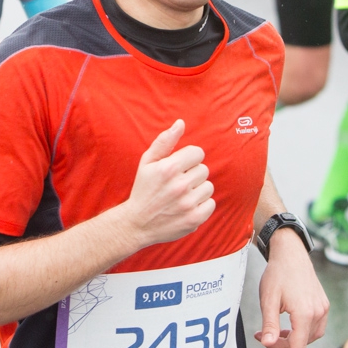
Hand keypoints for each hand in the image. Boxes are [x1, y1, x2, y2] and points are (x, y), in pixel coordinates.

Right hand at [113, 120, 213, 248]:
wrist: (137, 224)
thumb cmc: (143, 189)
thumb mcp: (147, 162)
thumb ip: (165, 141)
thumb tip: (181, 123)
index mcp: (168, 168)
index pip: (198, 153)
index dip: (189, 159)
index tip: (179, 167)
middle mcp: (180, 185)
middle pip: (203, 170)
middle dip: (192, 174)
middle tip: (177, 184)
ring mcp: (188, 204)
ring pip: (208, 186)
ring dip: (197, 190)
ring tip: (182, 196)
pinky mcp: (194, 219)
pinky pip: (211, 203)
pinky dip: (202, 205)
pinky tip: (187, 206)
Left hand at [255, 228, 328, 347]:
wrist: (291, 253)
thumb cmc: (277, 274)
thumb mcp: (268, 300)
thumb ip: (269, 325)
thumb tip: (268, 345)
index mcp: (305, 314)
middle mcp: (318, 313)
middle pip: (302, 343)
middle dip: (281, 345)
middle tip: (262, 336)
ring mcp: (323, 308)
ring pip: (309, 336)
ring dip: (292, 339)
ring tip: (274, 332)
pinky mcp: (323, 304)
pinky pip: (315, 326)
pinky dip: (301, 330)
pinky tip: (288, 325)